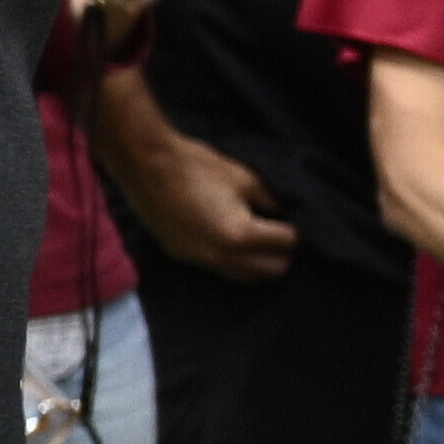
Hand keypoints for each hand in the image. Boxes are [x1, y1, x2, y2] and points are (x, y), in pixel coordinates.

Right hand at [108, 108, 296, 283]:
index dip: (296, 230)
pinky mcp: (184, 257)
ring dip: (259, 262)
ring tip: (259, 241)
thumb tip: (285, 213)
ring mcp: (201, 260)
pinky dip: (234, 261)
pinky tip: (230, 240)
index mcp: (241, 234)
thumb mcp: (244, 178)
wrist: (146, 166)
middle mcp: (222, 256)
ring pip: (247, 277)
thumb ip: (271, 201)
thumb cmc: (196, 166)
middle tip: (281, 233)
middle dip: (282, 253)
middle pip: (273, 271)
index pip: (287, 244)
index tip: (294, 221)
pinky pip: (221, 269)